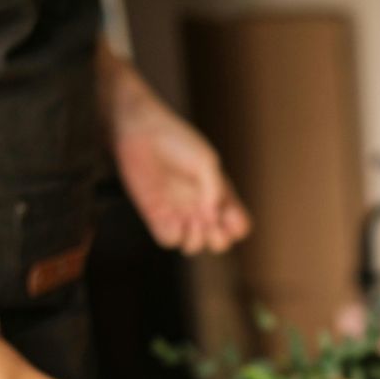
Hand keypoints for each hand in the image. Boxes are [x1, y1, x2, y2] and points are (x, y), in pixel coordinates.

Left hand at [110, 80, 249, 254]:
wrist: (141, 133)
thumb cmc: (177, 141)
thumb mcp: (205, 161)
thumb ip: (215, 189)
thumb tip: (213, 217)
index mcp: (219, 195)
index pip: (238, 226)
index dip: (236, 228)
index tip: (227, 214)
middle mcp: (200, 208)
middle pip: (219, 242)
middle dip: (218, 240)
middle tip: (208, 222)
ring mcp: (179, 213)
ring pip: (194, 245)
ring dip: (196, 240)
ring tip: (190, 220)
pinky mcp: (156, 215)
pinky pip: (169, 240)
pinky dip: (174, 236)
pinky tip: (172, 219)